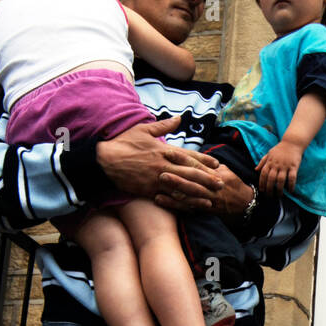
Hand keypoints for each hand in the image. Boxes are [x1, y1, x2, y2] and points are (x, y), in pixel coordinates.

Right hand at [96, 118, 219, 206]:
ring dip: (198, 194)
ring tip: (211, 199)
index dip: (204, 160)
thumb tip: (179, 118)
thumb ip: (163, 125)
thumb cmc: (123, 142)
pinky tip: (191, 207)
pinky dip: (181, 203)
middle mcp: (163, 165)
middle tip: (221, 184)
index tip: (217, 164)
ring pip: (182, 188)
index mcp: (163, 149)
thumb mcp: (143, 129)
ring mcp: (156, 179)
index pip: (188, 155)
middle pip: (189, 173)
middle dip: (206, 179)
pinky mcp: (149, 191)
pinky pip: (169, 198)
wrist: (104, 160)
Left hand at [162, 164, 253, 221]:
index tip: (168, 151)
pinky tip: (161, 200)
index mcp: (215, 172)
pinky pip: (189, 206)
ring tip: (159, 183)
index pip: (197, 163)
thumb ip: (208, 164)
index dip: (183, 158)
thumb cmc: (232, 183)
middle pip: (192, 178)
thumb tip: (194, 155)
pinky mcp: (206, 209)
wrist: (246, 202)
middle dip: (176, 174)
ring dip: (174, 188)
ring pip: (190, 193)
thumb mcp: (224, 169)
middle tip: (160, 169)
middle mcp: (212, 185)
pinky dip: (175, 204)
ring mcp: (209, 198)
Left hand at [255, 139, 303, 194]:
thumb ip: (262, 162)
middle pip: (271, 179)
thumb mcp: (269, 153)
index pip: (263, 174)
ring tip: (279, 195)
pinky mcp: (294, 166)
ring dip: (279, 189)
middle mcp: (276, 164)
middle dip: (269, 189)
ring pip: (280, 180)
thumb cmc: (280, 149)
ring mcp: (285, 166)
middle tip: (269, 196)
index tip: (262, 190)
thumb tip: (255, 170)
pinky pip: (292, 177)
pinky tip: (290, 190)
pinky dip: (291, 185)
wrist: (292, 142)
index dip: (262, 183)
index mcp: (270, 162)